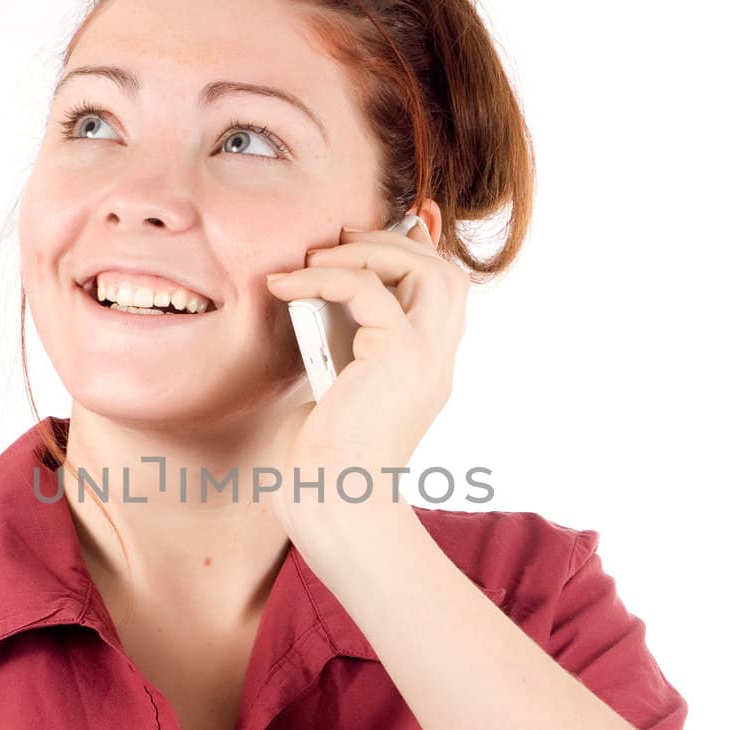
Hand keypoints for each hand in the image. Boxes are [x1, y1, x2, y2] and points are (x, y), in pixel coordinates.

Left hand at [264, 213, 469, 557]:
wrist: (332, 505)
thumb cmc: (321, 464)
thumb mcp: (332, 388)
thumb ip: (339, 345)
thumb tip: (316, 300)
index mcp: (426, 370)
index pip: (443, 293)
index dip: (421, 250)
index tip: (391, 224)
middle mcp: (437, 363)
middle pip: (444, 274)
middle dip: (395, 243)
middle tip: (341, 237)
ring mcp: (426, 359)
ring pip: (425, 271)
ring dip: (369, 250)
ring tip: (317, 258)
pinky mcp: (399, 356)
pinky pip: (368, 288)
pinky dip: (325, 275)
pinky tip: (285, 286)